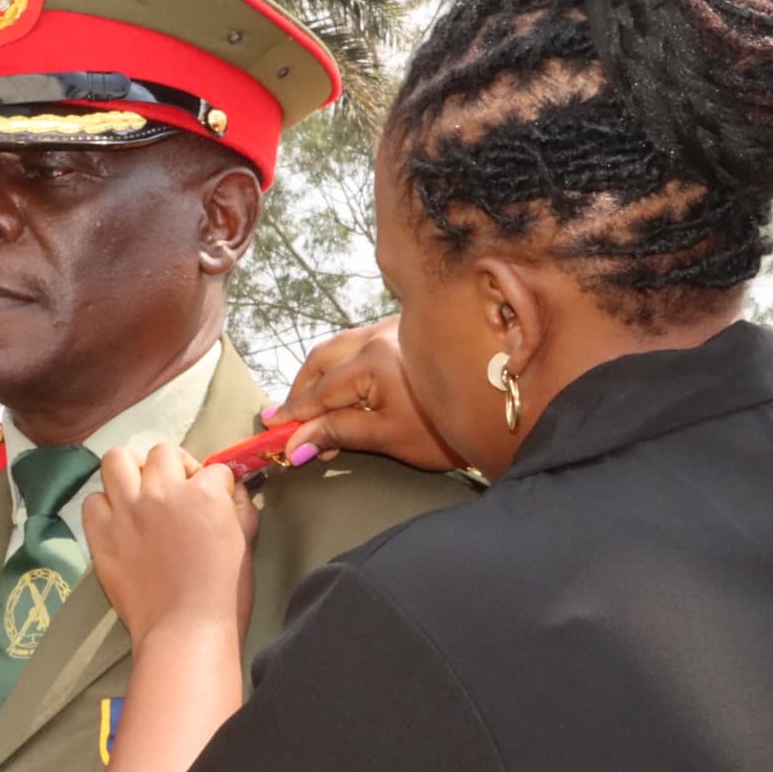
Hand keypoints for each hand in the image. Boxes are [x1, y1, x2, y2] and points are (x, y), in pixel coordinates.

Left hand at [81, 444, 257, 644]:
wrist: (185, 632)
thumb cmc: (224, 595)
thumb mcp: (246, 544)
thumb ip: (241, 508)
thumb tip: (233, 488)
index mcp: (204, 493)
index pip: (213, 469)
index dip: (216, 485)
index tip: (213, 501)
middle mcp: (162, 492)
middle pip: (163, 453)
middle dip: (174, 468)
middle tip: (177, 493)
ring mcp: (127, 511)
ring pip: (117, 460)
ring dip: (131, 471)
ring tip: (139, 493)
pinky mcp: (101, 534)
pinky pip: (93, 501)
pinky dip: (105, 507)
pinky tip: (119, 523)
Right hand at [272, 317, 464, 471]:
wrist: (500, 413)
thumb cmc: (447, 430)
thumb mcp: (387, 437)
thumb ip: (338, 433)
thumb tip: (296, 442)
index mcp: (372, 360)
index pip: (320, 391)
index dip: (295, 416)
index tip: (273, 433)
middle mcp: (378, 336)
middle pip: (320, 360)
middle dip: (299, 391)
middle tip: (285, 421)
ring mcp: (393, 329)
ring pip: (337, 348)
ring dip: (317, 376)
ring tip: (306, 406)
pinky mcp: (406, 332)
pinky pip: (358, 343)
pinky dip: (339, 366)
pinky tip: (338, 387)